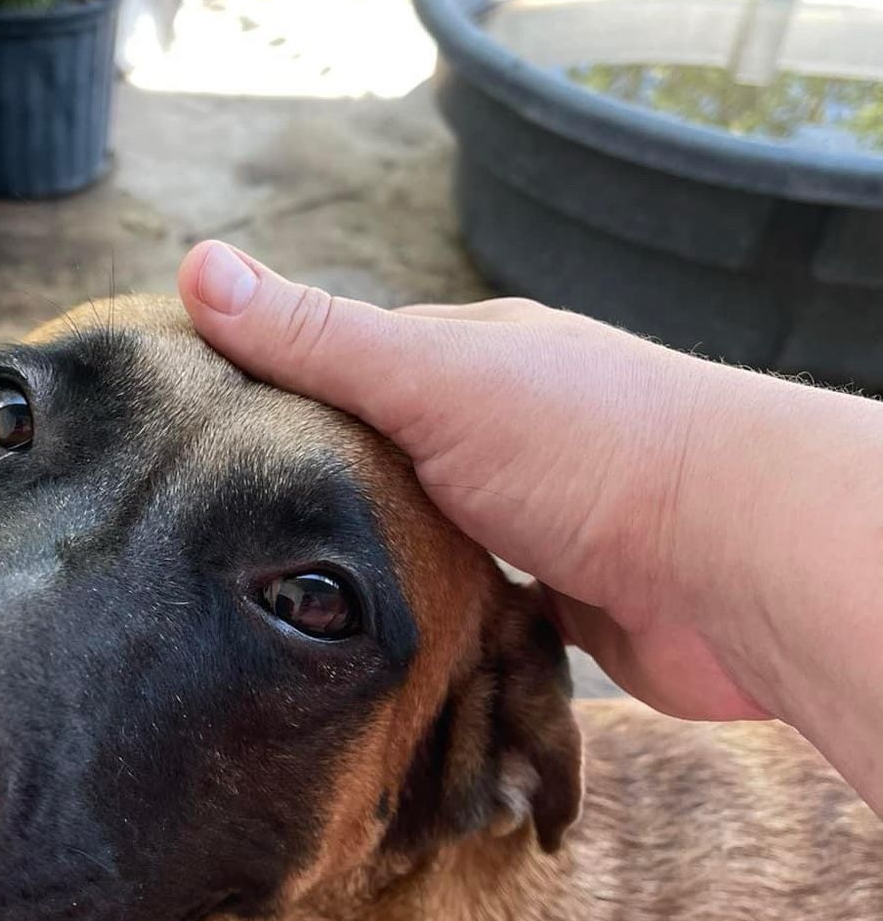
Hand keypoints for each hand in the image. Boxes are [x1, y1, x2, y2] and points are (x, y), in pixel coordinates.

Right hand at [178, 243, 881, 745]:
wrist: (741, 565)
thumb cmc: (596, 450)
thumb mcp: (430, 378)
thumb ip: (318, 339)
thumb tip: (195, 263)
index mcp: (472, 360)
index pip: (343, 366)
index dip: (264, 395)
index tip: (180, 440)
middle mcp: (503, 435)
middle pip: (380, 466)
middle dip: (313, 502)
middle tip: (209, 552)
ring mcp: (536, 523)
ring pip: (425, 547)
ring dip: (374, 574)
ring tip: (276, 614)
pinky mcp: (563, 610)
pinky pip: (474, 620)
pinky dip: (433, 633)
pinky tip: (377, 657)